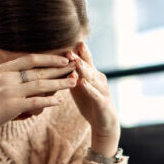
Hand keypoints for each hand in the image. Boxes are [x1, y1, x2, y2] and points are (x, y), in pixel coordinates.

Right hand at [0, 39, 77, 141]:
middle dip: (59, 69)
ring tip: (74, 81)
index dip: (49, 58)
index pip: (30, 59)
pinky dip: (49, 101)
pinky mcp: (13, 107)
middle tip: (75, 66)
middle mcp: (7, 78)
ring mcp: (9, 92)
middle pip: (39, 71)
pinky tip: (60, 100)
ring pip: (41, 85)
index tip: (64, 57)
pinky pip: (36, 102)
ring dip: (60, 83)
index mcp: (3, 70)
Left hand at [67, 42, 119, 156]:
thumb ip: (71, 76)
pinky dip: (88, 88)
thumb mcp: (79, 88)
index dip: (80, 51)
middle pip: (88, 67)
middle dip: (79, 58)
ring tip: (76, 62)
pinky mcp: (102, 103)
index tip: (71, 40)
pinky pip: (95, 94)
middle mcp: (99, 79)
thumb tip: (58, 64)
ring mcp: (102, 90)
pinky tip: (82, 83)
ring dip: (84, 70)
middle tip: (69, 50)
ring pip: (92, 78)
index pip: (86, 60)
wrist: (104, 123)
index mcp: (92, 75)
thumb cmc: (90, 103)